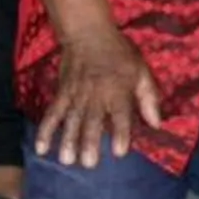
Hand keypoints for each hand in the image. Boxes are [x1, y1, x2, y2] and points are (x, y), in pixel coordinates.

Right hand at [35, 24, 160, 166]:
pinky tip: (41, 148)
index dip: (121, 132)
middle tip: (89, 164)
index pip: (121, 114)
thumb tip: (157, 123)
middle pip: (92, 121)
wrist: (88, 34)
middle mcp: (96, 95)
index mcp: (119, 90)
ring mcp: (76, 95)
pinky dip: (45, 130)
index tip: (119, 152)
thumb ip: (148, 98)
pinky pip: (52, 113)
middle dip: (90, 142)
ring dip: (68, 141)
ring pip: (71, 120)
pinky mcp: (61, 94)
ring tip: (67, 160)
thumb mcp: (141, 70)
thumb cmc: (119, 55)